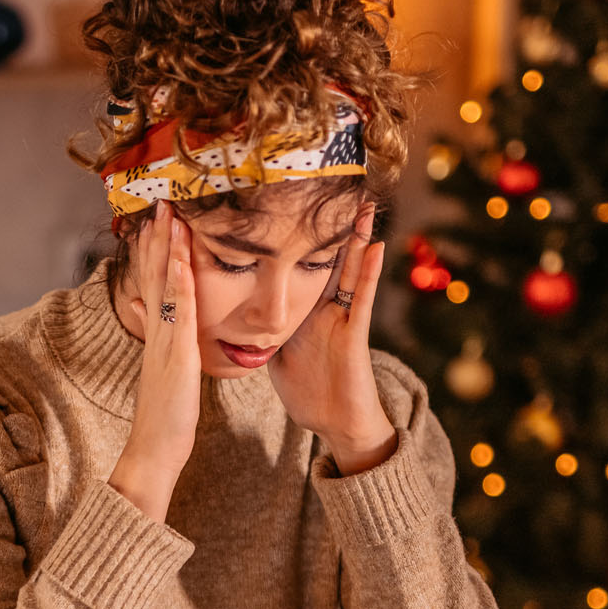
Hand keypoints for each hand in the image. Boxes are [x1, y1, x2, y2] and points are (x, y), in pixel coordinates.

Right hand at [108, 202, 201, 521]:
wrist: (156, 447)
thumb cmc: (168, 417)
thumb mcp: (171, 373)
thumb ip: (168, 346)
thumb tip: (162, 324)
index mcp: (160, 335)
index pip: (158, 284)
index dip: (159, 251)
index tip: (162, 222)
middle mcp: (158, 331)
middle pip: (156, 274)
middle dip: (159, 237)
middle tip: (162, 201)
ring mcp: (164, 339)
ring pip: (164, 283)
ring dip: (167, 246)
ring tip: (170, 213)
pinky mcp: (175, 351)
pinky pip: (177, 307)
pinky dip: (179, 278)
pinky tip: (182, 255)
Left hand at [268, 201, 397, 475]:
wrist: (334, 423)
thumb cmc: (308, 392)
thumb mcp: (276, 354)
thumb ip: (261, 331)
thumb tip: (230, 314)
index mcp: (304, 310)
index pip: (295, 266)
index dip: (290, 238)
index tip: (282, 204)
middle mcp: (325, 307)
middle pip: (325, 258)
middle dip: (327, 226)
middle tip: (332, 185)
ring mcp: (343, 316)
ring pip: (349, 269)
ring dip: (356, 236)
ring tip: (362, 202)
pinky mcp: (355, 333)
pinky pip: (364, 298)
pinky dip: (371, 272)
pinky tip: (377, 246)